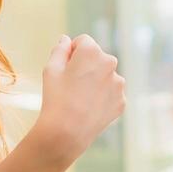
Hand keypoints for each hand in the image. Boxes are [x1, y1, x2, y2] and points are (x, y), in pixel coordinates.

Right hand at [30, 33, 125, 163]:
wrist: (67, 132)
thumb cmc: (56, 98)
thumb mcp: (51, 69)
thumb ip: (60, 49)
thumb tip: (66, 39)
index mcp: (92, 51)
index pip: (83, 42)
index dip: (71, 54)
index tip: (65, 70)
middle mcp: (110, 63)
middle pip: (97, 58)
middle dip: (86, 66)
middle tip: (72, 85)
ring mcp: (119, 83)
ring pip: (105, 76)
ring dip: (96, 81)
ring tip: (80, 99)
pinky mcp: (121, 101)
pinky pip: (111, 93)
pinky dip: (102, 97)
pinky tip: (89, 108)